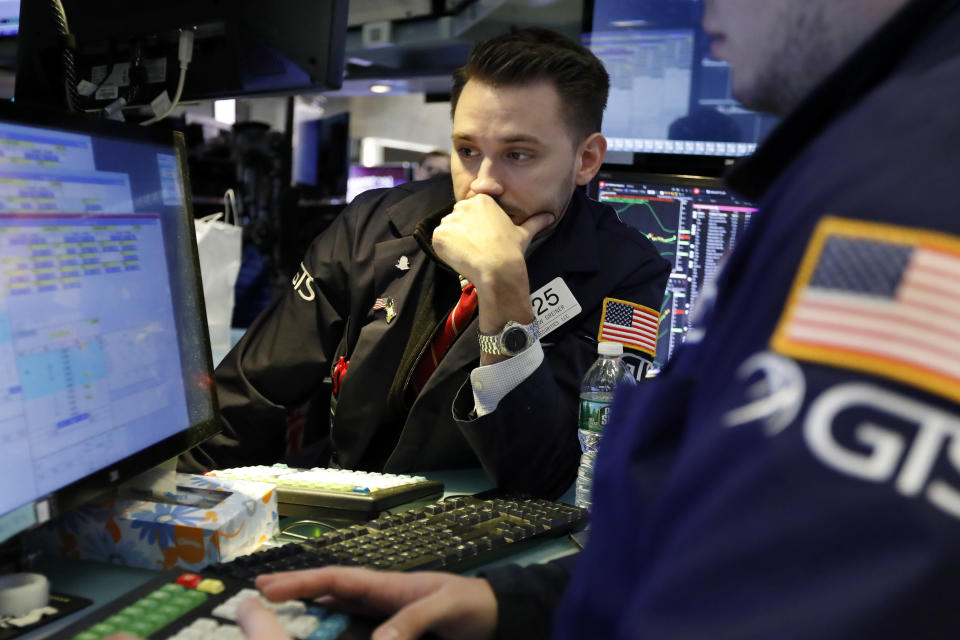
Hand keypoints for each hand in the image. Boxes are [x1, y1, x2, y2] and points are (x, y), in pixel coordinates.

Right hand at [239, 567, 496, 639]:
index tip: (266, 587)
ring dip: (307, 617)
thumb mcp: (445, 607)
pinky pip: (352, 633)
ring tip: (275, 627)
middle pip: (327, 595)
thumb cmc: (473, 607)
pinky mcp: (392, 635)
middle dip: (293, 596)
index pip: (336, 578)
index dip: (300, 581)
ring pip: (335, 615)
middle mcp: (379, 599)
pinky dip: (330, 634)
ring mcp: (383, 617)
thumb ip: (413, 621)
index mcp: (387, 584)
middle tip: (255, 605)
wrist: (499, 620)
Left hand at [431, 194, 553, 290]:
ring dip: (454, 241)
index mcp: (482, 200)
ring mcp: (450, 220)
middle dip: (464, 231)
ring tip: (470, 253)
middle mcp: (464, 205)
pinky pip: (439, 241)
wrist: (497, 268)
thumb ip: (535, 221)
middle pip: (458, 218)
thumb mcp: (524, 233)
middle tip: (476, 247)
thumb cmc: (511, 250)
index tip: (484, 239)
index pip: (472, 210)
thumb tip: (550, 217)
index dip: (476, 226)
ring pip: (448, 229)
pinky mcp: (440, 235)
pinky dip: (445, 250)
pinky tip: (460, 257)